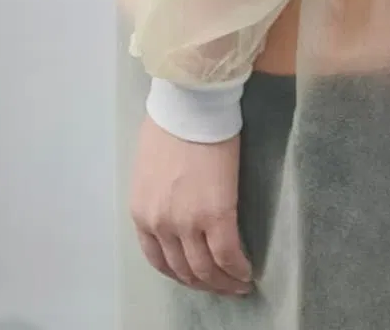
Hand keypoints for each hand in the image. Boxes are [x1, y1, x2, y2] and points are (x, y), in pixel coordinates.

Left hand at [130, 116, 253, 295]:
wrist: (190, 104)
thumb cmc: (172, 123)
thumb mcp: (150, 167)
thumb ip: (158, 194)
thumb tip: (174, 202)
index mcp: (141, 213)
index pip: (159, 260)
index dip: (181, 273)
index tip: (198, 276)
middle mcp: (160, 225)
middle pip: (184, 270)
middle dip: (205, 283)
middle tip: (223, 285)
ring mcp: (187, 222)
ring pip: (206, 269)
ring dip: (223, 282)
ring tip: (238, 283)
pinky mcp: (216, 214)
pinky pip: (229, 254)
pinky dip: (239, 269)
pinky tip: (248, 272)